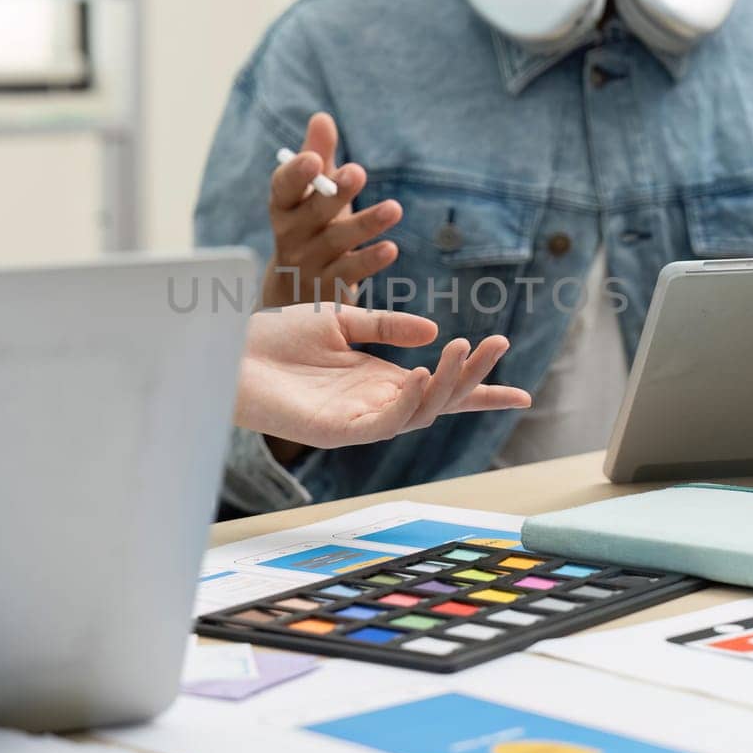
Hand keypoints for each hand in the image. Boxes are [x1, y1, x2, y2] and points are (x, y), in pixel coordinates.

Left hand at [235, 303, 531, 450]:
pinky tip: (420, 374)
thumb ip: (386, 326)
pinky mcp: (336, 432)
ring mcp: (358, 422)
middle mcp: (375, 405)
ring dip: (445, 382)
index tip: (523, 392)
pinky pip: (383, 423)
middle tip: (495, 343)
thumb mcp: (341, 319)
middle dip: (472, 376)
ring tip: (462, 349)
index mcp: (379, 381)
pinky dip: (407, 400)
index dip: (479, 389)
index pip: (440, 389)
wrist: (229, 353)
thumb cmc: (275, 339)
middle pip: (440, 400)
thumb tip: (433, 332)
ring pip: (419, 412)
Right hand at [262, 112, 401, 307]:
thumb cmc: (309, 227)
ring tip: (395, 208)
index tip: (314, 159)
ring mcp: (310, 264)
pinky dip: (370, 260)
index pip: (284, 188)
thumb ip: (317, 155)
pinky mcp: (331, 287)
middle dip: (336, 193)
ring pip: (338, 241)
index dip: (296, 174)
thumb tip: (322, 117)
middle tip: (358, 172)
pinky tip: (391, 247)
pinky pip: (351, 272)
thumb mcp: (310, 193)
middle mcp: (291, 236)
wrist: (296, 292)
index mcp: (283, 207)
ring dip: (367, 223)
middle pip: (314, 212)